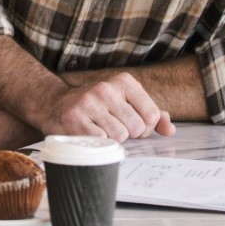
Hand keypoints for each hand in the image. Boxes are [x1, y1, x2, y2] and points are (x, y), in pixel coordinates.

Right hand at [37, 72, 175, 141]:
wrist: (55, 104)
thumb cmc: (97, 106)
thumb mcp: (126, 102)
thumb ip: (152, 114)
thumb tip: (169, 130)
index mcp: (124, 82)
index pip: (152, 115)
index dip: (145, 128)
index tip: (132, 125)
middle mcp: (107, 89)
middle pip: (137, 128)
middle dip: (128, 134)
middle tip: (114, 128)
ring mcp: (89, 103)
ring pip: (119, 137)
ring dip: (112, 140)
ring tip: (100, 130)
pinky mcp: (75, 119)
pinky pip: (100, 142)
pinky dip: (97, 143)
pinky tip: (89, 134)